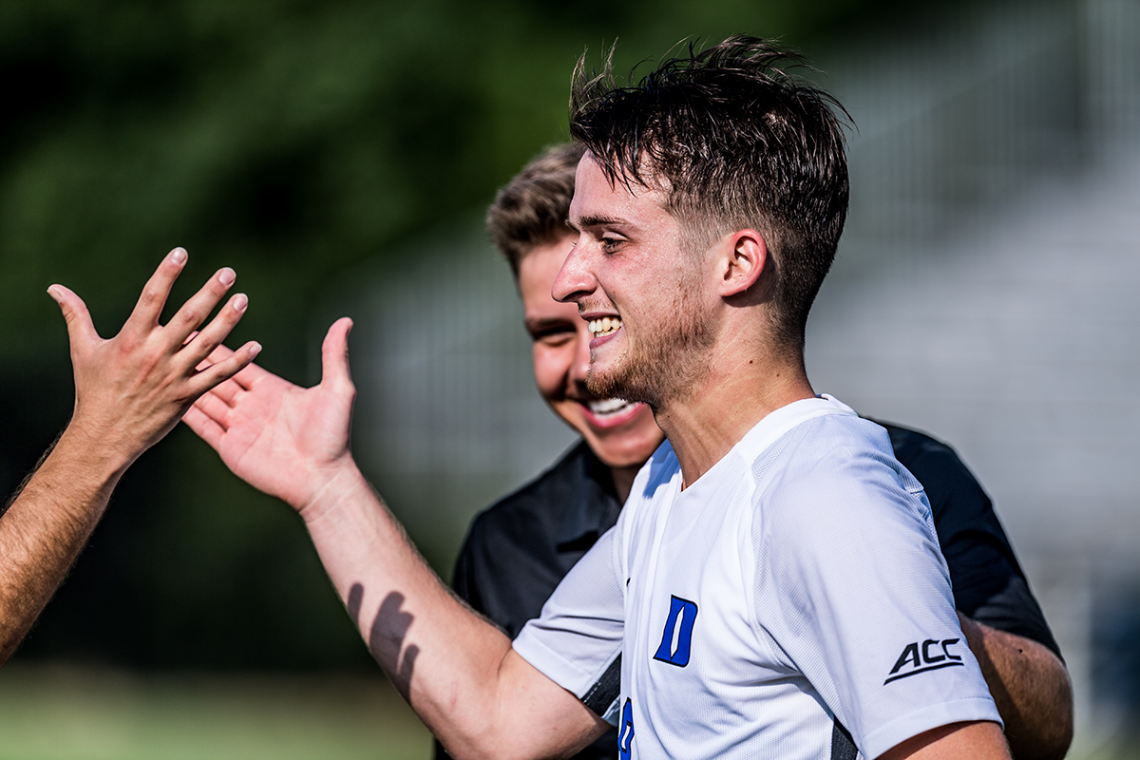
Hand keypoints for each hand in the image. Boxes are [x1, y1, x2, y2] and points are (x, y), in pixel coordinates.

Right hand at [48, 248, 259, 470]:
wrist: (103, 436)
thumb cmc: (94, 391)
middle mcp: (155, 355)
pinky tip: (255, 347)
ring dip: (228, 321)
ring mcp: (174, 376)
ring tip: (243, 299)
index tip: (181, 252)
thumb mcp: (83, 350)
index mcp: (131, 339)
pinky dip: (237, 362)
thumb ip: (76, 315)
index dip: (167, 274)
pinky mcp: (187, 397)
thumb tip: (54, 288)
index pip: (151, 298)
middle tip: (228, 273)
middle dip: (210, 293)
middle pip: (188, 318)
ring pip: (208, 344)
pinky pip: (217, 377)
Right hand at [183, 317, 357, 512]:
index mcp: (272, 389)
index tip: (199, 326)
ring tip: (159, 367)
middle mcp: (252, 405)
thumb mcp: (337, 390)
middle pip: (217, 377)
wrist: (322, 480)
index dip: (219, 345)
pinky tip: (166, 400)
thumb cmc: (333, 437)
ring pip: (205, 399)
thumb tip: (344, 322)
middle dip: (195, 360)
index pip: (238, 362)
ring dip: (185, 384)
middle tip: (170, 340)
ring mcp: (239, 427)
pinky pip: (203, 427)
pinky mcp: (230, 448)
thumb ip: (334, 354)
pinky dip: (186, 414)